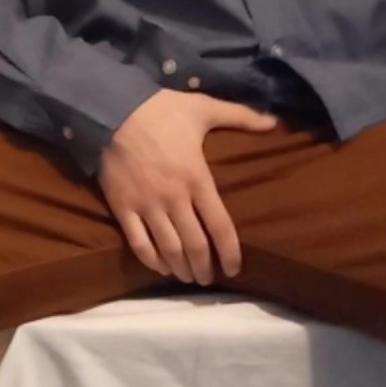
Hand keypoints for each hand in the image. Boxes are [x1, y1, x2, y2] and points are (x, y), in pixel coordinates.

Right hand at [99, 90, 276, 283]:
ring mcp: (147, 206)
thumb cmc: (161, 110)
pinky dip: (151, 260)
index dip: (230, 253)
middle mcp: (175, 199)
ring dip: (181, 269)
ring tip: (188, 277)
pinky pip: (139, 243)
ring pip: (169, 249)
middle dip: (204, 268)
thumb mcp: (204, 108)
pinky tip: (161, 267)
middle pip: (195, 245)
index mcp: (198, 179)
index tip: (235, 269)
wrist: (112, 110)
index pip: (220, 227)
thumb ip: (241, 116)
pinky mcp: (123, 208)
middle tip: (209, 278)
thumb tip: (273, 121)